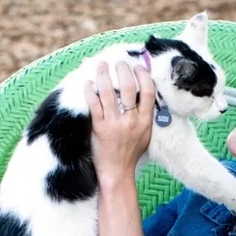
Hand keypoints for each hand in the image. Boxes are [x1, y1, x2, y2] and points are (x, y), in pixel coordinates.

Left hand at [84, 61, 155, 189]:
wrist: (117, 172)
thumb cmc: (131, 154)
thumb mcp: (145, 135)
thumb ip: (145, 116)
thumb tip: (142, 94)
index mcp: (145, 121)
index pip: (148, 91)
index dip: (143, 75)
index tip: (137, 67)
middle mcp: (131, 121)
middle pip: (128, 87)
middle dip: (123, 70)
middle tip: (118, 62)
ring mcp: (114, 124)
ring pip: (109, 93)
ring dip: (104, 75)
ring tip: (101, 65)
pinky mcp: (99, 128)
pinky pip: (94, 105)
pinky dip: (90, 92)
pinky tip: (88, 83)